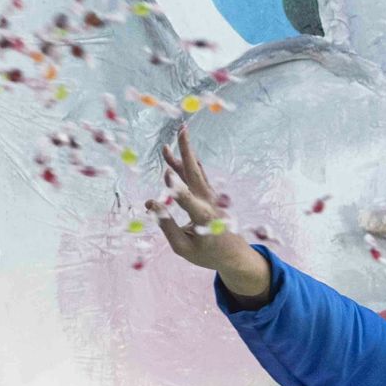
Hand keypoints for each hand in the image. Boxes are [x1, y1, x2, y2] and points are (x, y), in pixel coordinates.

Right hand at [145, 127, 263, 292]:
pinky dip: (188, 166)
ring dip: (182, 157)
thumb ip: (166, 226)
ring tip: (166, 147)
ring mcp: (212, 198)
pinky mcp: (211, 197)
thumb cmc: (207, 254)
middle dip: (186, 151)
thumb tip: (150, 204)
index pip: (187, 199)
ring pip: (195, 173)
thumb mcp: (182, 248)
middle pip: (195, 173)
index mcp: (203, 218)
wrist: (235, 256)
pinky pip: (199, 177)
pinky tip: (181, 157)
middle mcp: (209, 203)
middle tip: (180, 130)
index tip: (165, 171)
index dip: (175, 186)